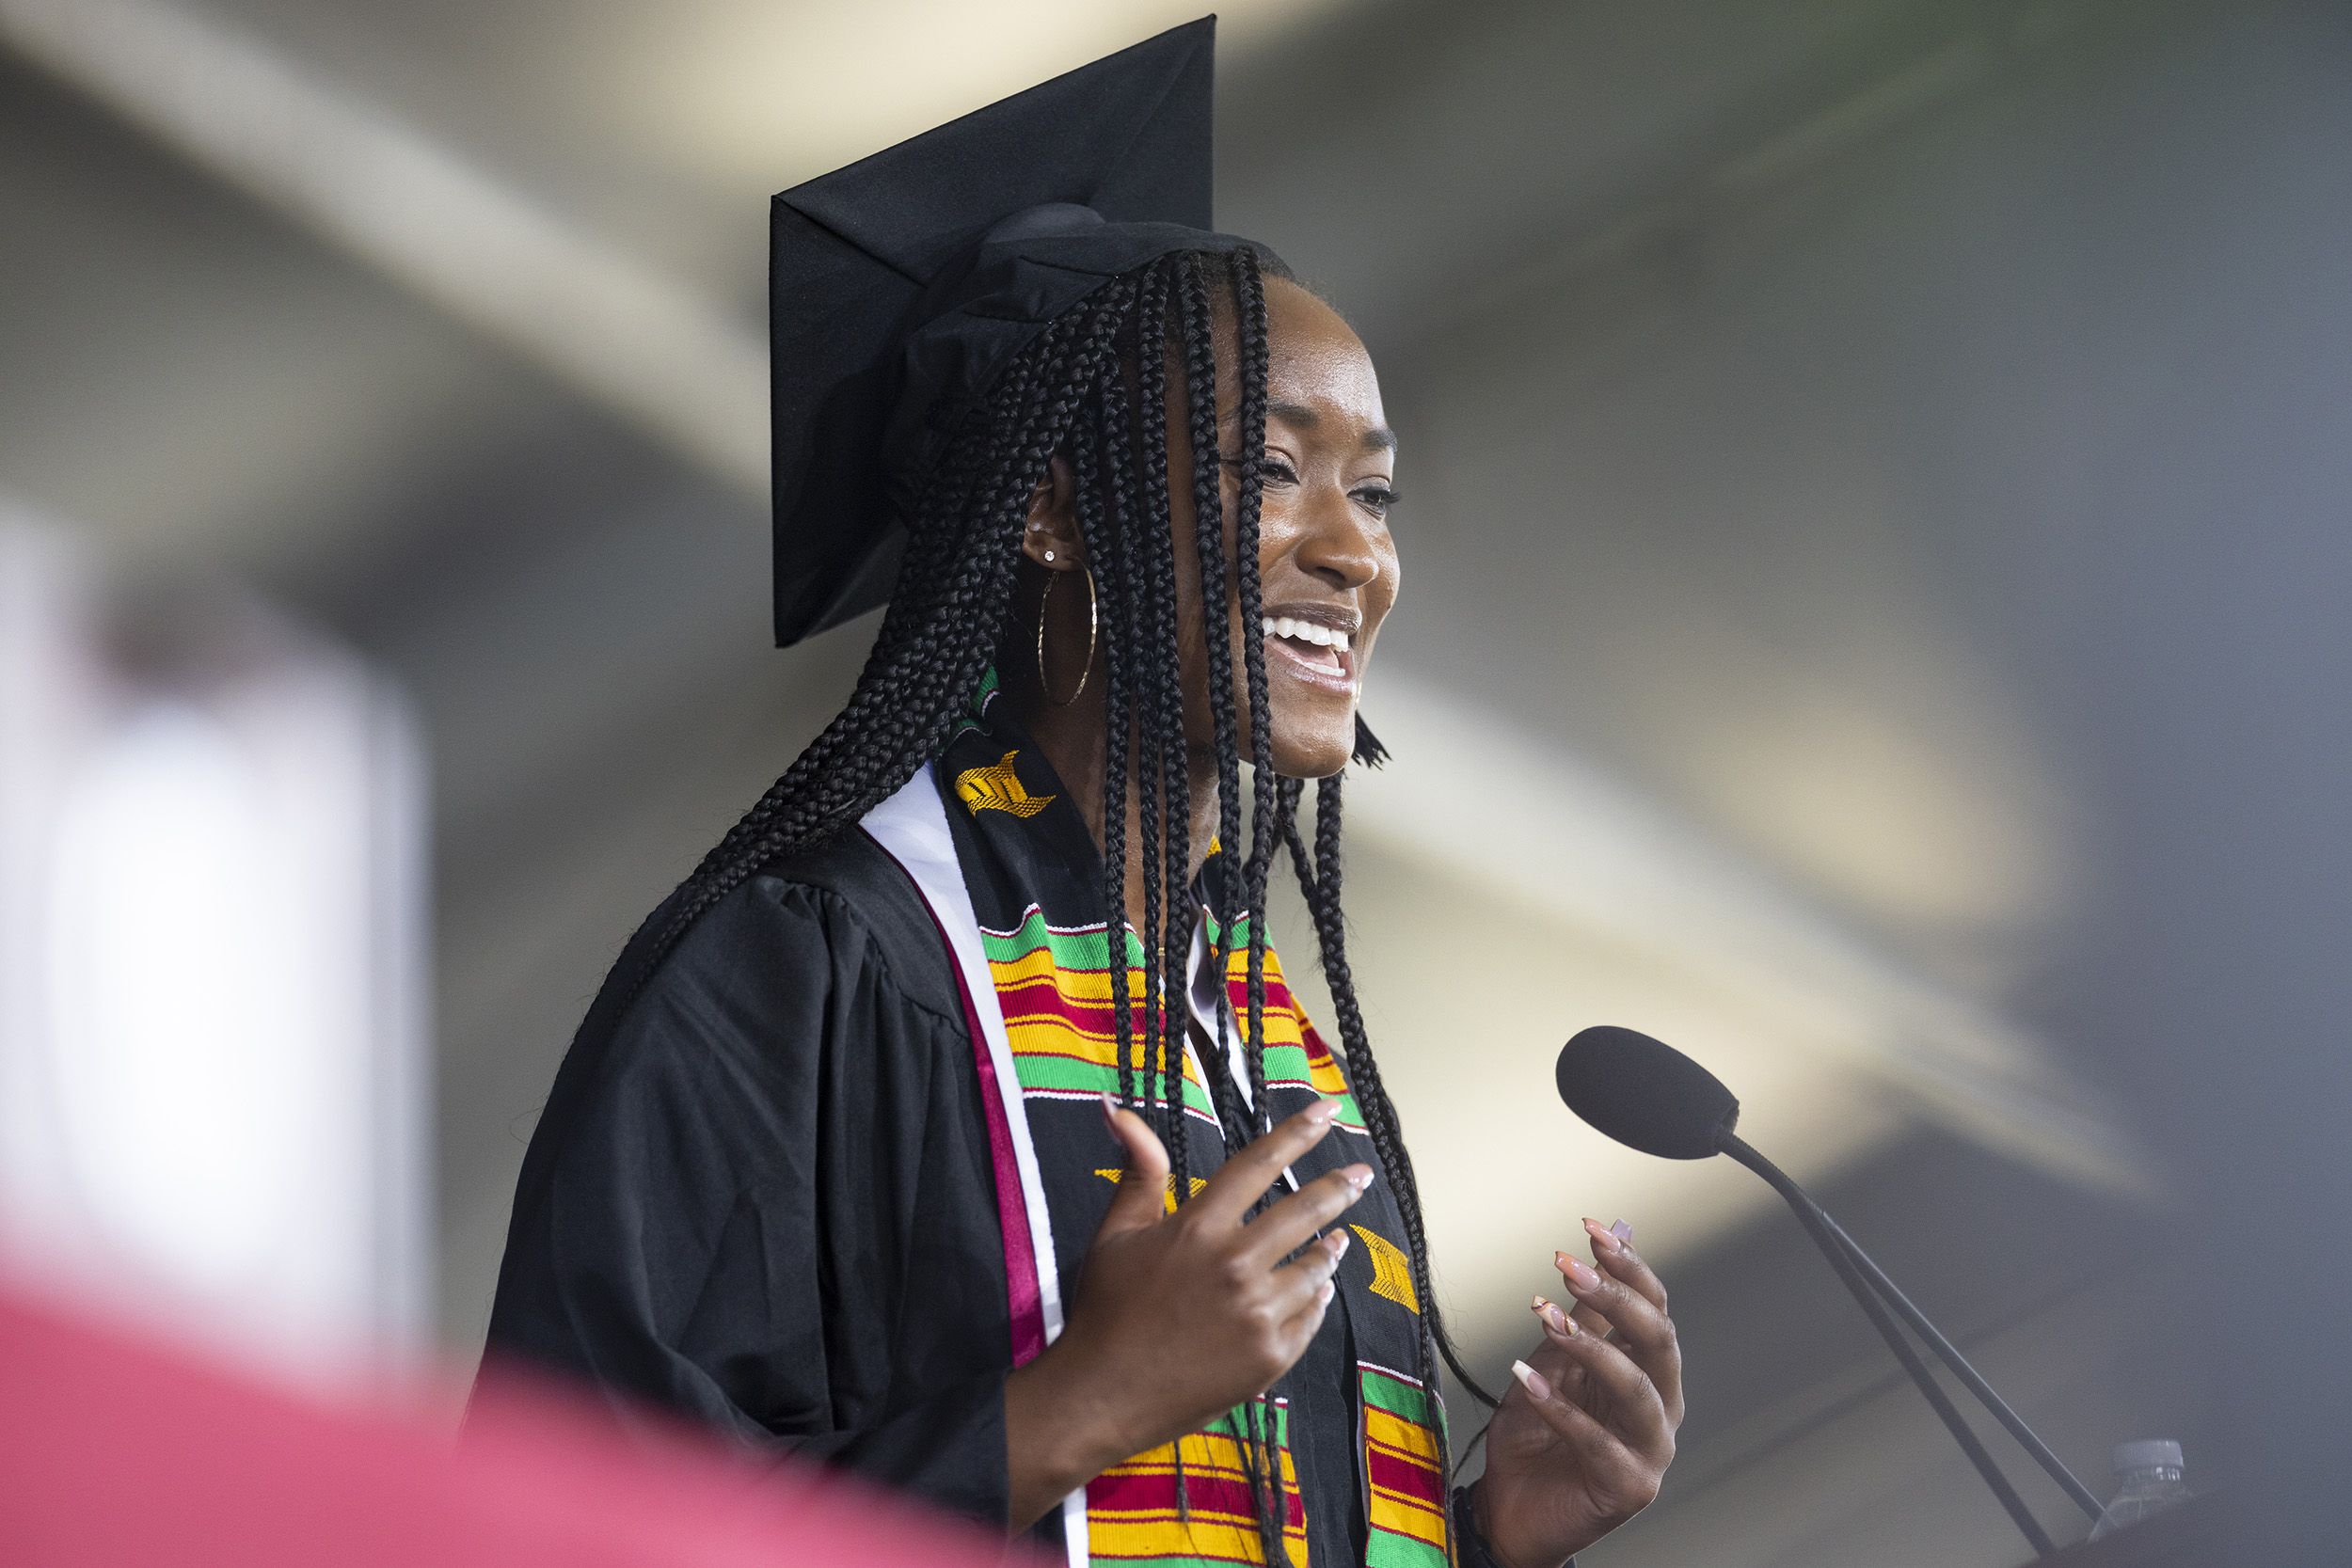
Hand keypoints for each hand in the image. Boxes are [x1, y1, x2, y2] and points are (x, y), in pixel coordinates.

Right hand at [1002, 1095, 1372, 1529]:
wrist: (1101, 1395)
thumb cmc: (1104, 1310)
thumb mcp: (1115, 1233)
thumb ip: (1138, 1171)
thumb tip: (1123, 1110)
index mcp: (1198, 1228)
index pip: (1258, 1164)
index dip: (1298, 1133)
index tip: (1329, 1112)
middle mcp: (1235, 1265)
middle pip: (1303, 1212)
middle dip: (1339, 1188)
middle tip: (1362, 1176)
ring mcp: (1258, 1314)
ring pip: (1314, 1267)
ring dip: (1330, 1248)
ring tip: (1339, 1238)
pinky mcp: (1270, 1358)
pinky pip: (1310, 1316)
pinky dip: (1316, 1297)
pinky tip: (1318, 1289)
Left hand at [1474, 1219, 1682, 1567]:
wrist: (1513, 1510)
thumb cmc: (1536, 1438)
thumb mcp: (1553, 1361)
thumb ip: (1581, 1313)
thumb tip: (1600, 1247)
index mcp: (1650, 1372)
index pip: (1655, 1308)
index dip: (1627, 1266)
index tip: (1589, 1231)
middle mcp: (1660, 1407)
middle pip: (1658, 1340)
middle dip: (1616, 1296)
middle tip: (1570, 1267)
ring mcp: (1650, 1449)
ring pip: (1638, 1389)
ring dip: (1592, 1348)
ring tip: (1548, 1320)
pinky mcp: (1629, 1487)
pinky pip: (1599, 1442)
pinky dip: (1561, 1408)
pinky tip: (1529, 1382)